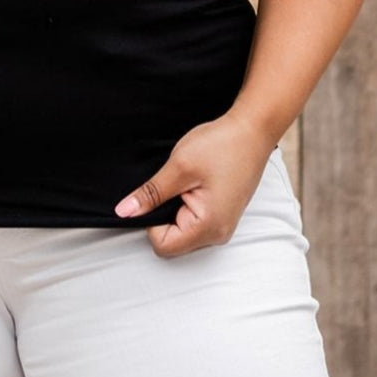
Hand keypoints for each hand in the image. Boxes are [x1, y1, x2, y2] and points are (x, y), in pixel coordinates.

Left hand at [114, 109, 278, 258]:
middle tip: (174, 184)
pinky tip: (194, 182)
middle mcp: (218, 234)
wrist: (252, 131)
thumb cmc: (222, 145)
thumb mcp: (179, 167)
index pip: (163, 245)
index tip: (159, 194)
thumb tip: (125, 212)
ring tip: (187, 181)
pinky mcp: (222, 215)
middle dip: (164, 214)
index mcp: (208, 228)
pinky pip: (194, 220)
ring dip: (175, 208)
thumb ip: (151, 193)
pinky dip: (186, 204)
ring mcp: (222, 226)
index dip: (151, 222)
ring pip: (182, 230)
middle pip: (173, 241)